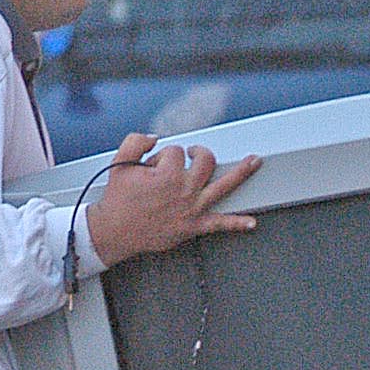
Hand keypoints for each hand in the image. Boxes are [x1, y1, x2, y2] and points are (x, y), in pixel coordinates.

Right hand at [86, 132, 262, 266]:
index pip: (176, 151)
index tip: (154, 167)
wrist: (114, 232)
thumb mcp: (119, 163)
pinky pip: (220, 224)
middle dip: (199, 153)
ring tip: (254, 162)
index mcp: (167, 174)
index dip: (164, 156)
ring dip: (242, 172)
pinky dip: (236, 224)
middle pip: (205, 160)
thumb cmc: (118, 201)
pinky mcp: (193, 225)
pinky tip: (251, 222)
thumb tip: (155, 138)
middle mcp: (184, 189)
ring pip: (224, 185)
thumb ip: (136, 142)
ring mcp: (192, 207)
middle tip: (193, 155)